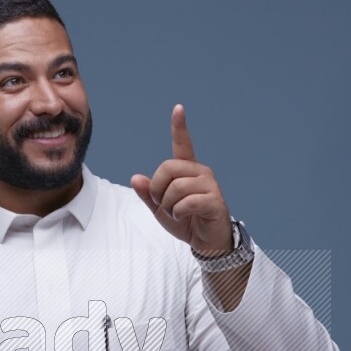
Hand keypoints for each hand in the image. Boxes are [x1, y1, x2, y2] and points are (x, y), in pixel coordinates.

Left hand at [131, 104, 232, 256]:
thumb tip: (135, 178)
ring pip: (176, 187)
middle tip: (164, 205)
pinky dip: (179, 213)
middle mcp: (200, 172)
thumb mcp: (161, 209)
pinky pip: (187, 202)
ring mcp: (209, 184)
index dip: (179, 127)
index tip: (178, 108)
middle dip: (158, 190)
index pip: (183, 144)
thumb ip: (149, 194)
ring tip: (176, 213)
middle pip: (167, 168)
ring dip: (169, 206)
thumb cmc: (187, 222)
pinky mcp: (214, 200)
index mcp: (187, 171)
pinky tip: (185, 216)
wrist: (207, 242)